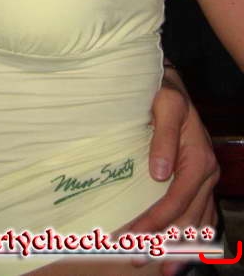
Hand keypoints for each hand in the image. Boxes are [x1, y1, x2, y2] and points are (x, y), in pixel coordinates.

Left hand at [130, 67, 218, 274]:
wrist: (172, 81)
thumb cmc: (164, 90)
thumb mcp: (165, 104)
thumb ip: (162, 137)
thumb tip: (158, 173)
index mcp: (199, 159)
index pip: (175, 200)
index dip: (154, 222)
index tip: (130, 236)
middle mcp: (207, 173)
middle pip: (187, 218)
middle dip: (163, 241)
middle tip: (136, 259)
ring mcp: (206, 179)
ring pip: (198, 222)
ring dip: (180, 248)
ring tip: (161, 270)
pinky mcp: (200, 180)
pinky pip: (202, 215)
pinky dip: (193, 237)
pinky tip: (180, 253)